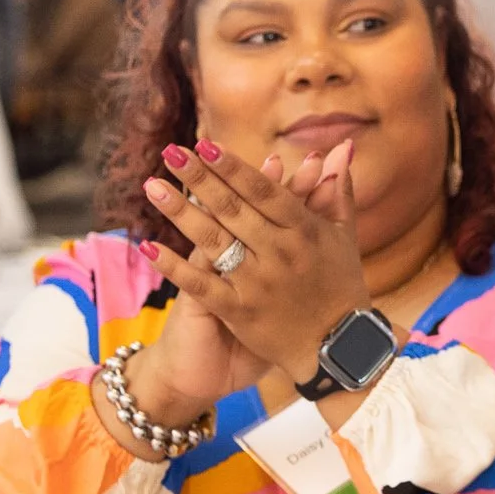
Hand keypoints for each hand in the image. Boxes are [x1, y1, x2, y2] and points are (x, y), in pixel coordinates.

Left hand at [137, 140, 370, 386]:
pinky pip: (202, 285)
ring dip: (181, 213)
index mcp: (305, 232)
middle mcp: (281, 253)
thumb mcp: (344, 238)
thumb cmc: (342, 287)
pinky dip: (175, 267)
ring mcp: (258, 283)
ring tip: (153, 186)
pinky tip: (149, 248)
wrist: (339, 349)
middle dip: (200, 179)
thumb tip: (341, 149)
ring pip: (214, 241)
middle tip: (171, 153)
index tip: (206, 145)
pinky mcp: (241, 312)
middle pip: (233, 209)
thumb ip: (337, 193)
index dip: (234, 167)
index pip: (263, 191)